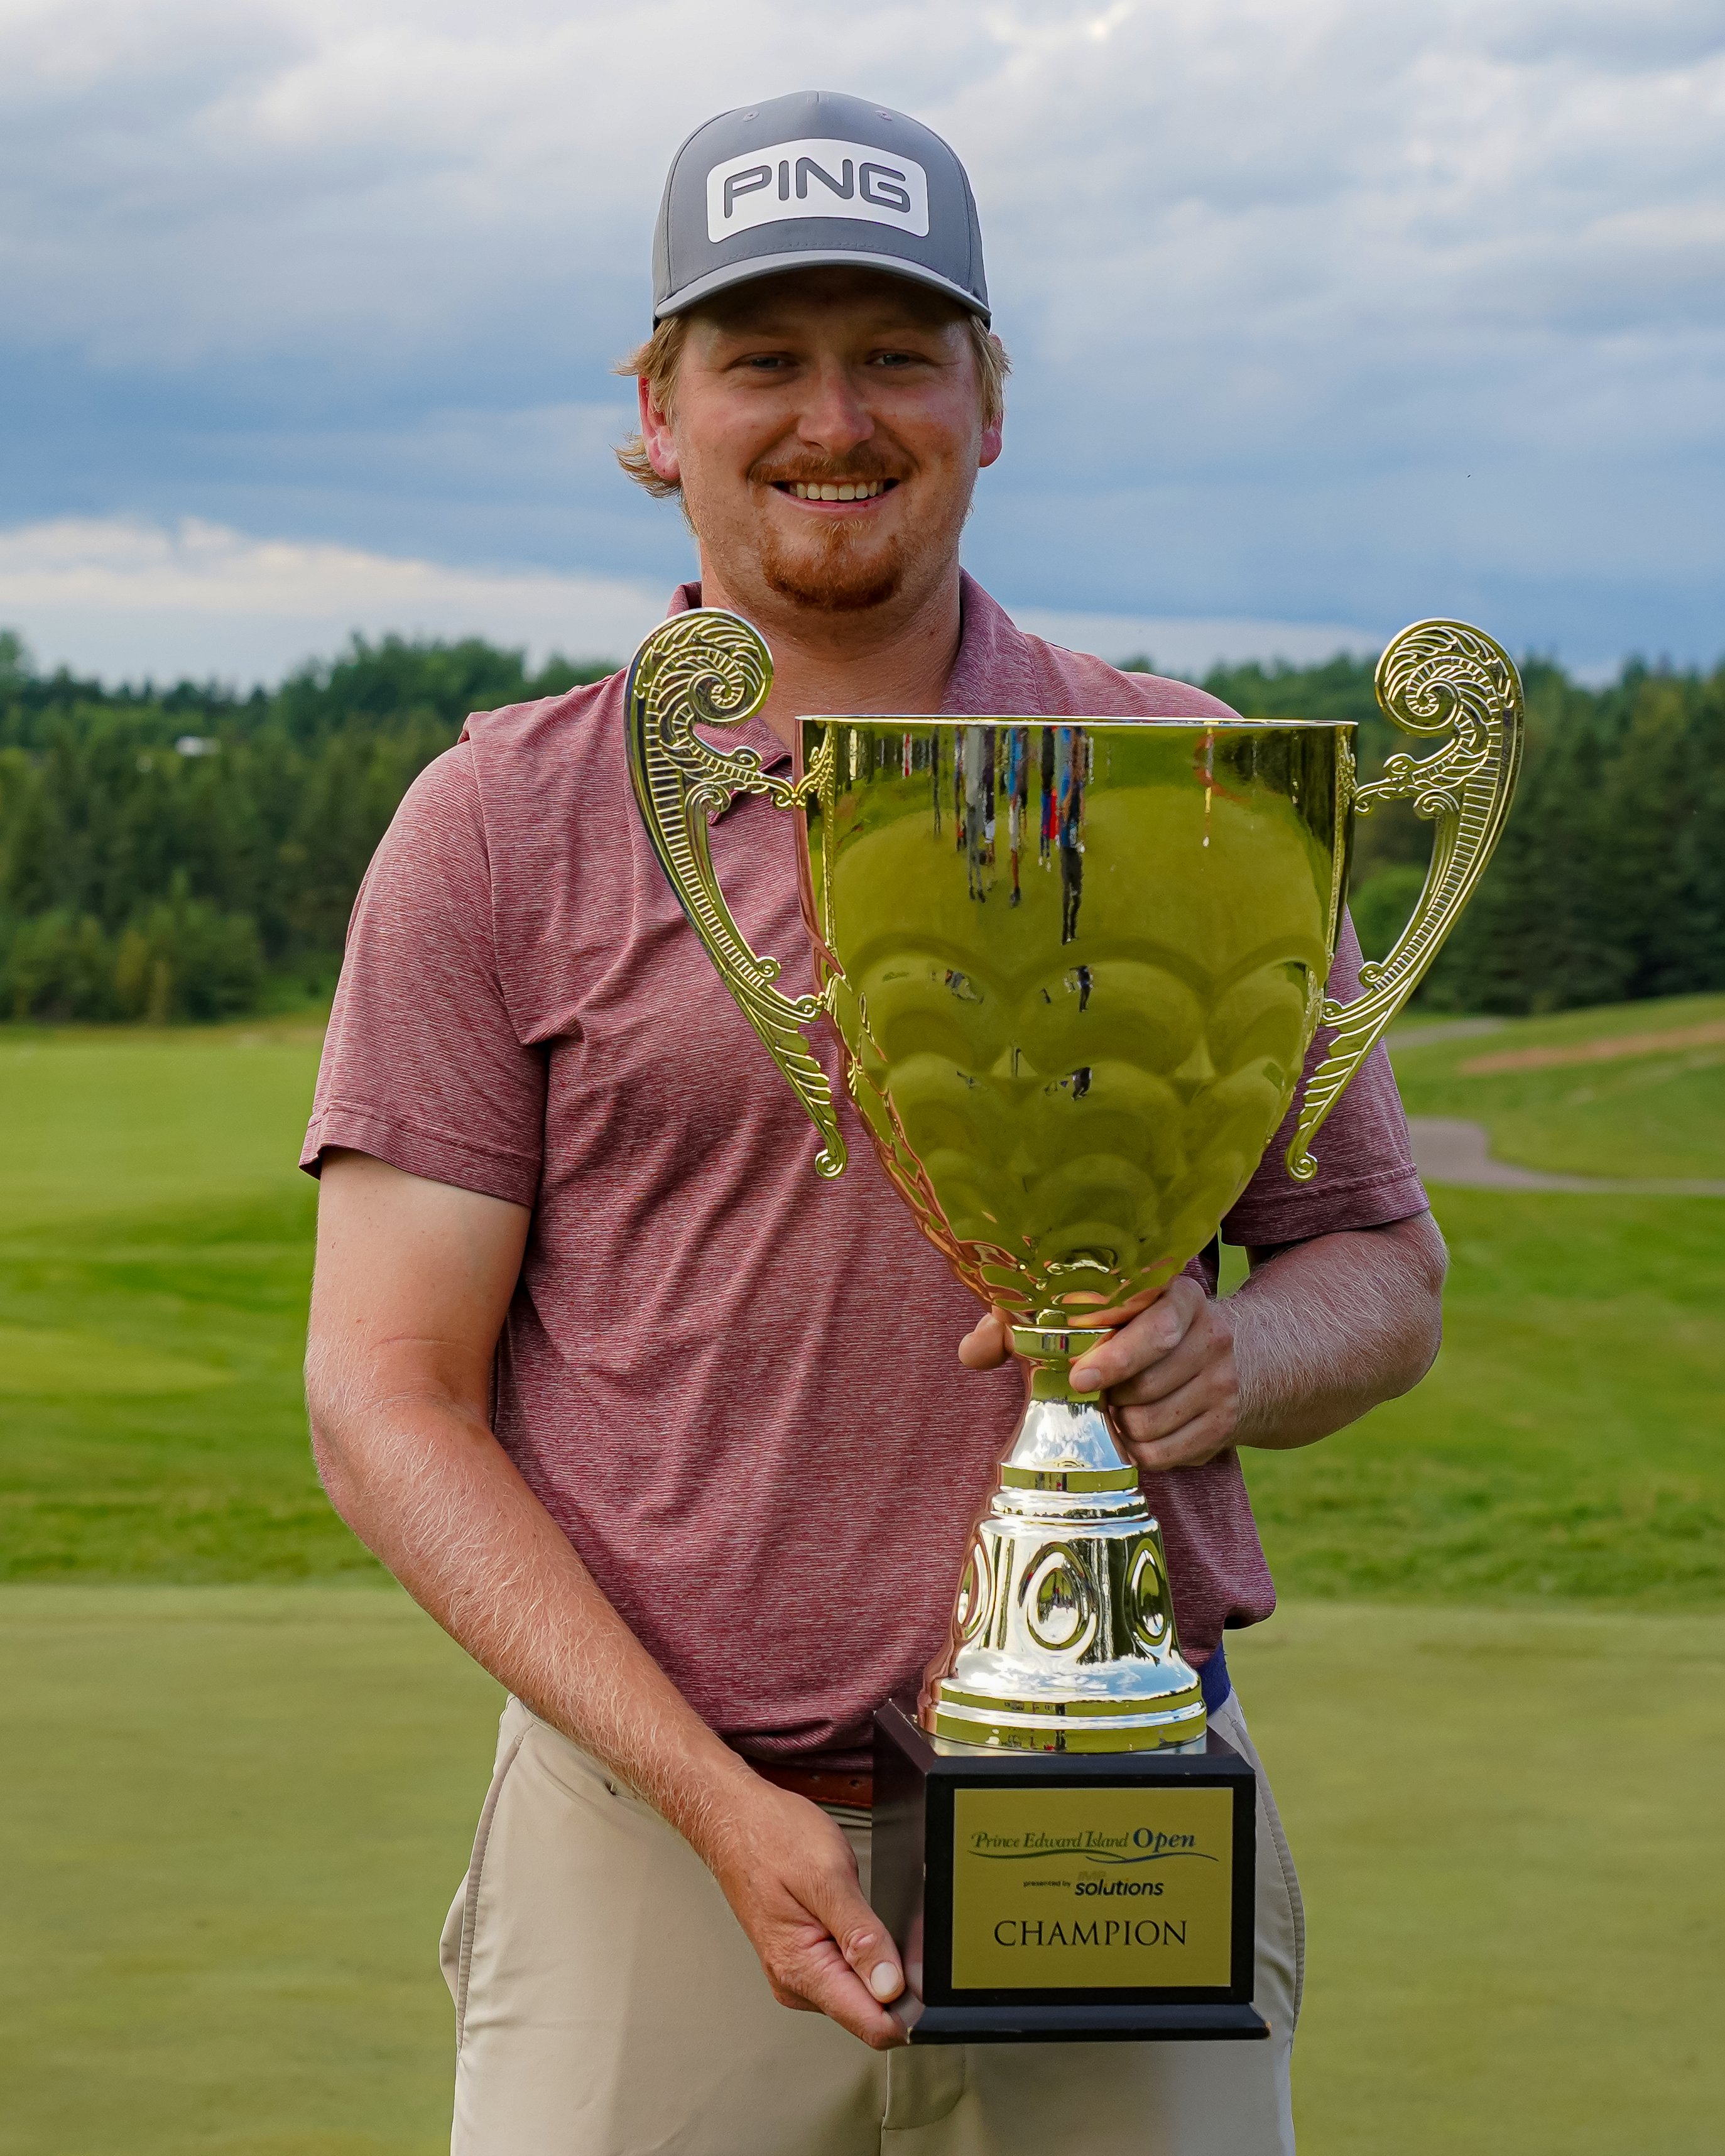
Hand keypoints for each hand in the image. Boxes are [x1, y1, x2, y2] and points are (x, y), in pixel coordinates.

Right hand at [689, 1770, 906, 2047]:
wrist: (734, 1819)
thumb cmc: (771, 1837)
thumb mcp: (827, 1876)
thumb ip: (861, 1936)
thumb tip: (891, 1986)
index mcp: (801, 1970)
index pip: (871, 2026)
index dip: (909, 2008)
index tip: (924, 1978)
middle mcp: (796, 1984)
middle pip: (870, 2013)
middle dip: (894, 1980)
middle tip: (889, 1926)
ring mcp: (797, 1974)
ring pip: (860, 1994)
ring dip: (876, 1962)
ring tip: (861, 1914)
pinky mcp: (801, 1961)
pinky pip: (845, 1974)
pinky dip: (861, 1952)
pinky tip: (851, 1919)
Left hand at [958, 1278, 1240, 1471]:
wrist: (1241, 1357)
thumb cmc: (1139, 1331)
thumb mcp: (1096, 1312)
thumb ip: (1024, 1326)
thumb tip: (971, 1352)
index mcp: (1178, 1297)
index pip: (1154, 1329)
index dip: (1116, 1356)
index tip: (1081, 1378)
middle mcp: (1211, 1335)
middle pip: (1146, 1387)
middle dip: (1111, 1398)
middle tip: (1094, 1394)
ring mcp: (1224, 1382)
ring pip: (1152, 1423)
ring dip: (1122, 1426)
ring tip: (1116, 1409)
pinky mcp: (1227, 1424)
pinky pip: (1168, 1454)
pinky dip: (1143, 1451)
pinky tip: (1137, 1431)